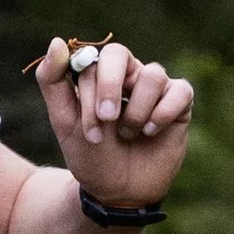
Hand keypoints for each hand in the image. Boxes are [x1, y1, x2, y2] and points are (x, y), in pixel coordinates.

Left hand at [32, 37, 194, 211]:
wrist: (116, 191)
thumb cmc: (90, 155)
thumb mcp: (64, 122)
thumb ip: (54, 82)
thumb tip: (57, 42)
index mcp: (98, 75)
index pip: (92, 60)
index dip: (90, 91)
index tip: (89, 128)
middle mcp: (128, 75)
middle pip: (118, 54)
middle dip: (108, 89)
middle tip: (107, 120)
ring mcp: (155, 88)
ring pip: (152, 74)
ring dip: (136, 110)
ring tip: (129, 134)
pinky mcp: (179, 103)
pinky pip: (180, 91)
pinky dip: (162, 113)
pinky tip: (150, 132)